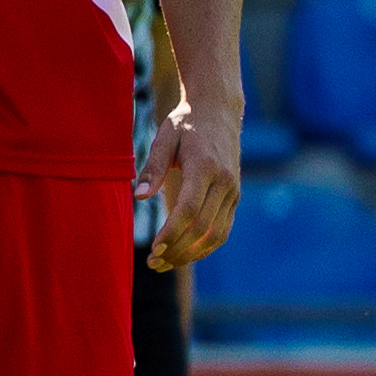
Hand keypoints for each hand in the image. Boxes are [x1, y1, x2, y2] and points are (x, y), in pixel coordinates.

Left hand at [143, 95, 243, 273]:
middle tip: (153, 263)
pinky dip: (205, 246)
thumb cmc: (185, 123)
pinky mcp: (235, 197)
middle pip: (203, 227)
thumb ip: (152, 167)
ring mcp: (233, 191)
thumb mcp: (164, 137)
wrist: (219, 111)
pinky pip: (223, 229)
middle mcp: (224, 182)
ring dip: (191, 254)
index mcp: (205, 167)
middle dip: (178, 250)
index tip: (153, 249)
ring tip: (165, 264)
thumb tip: (140, 196)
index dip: (172, 232)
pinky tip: (184, 254)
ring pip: (216, 234)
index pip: (189, 209)